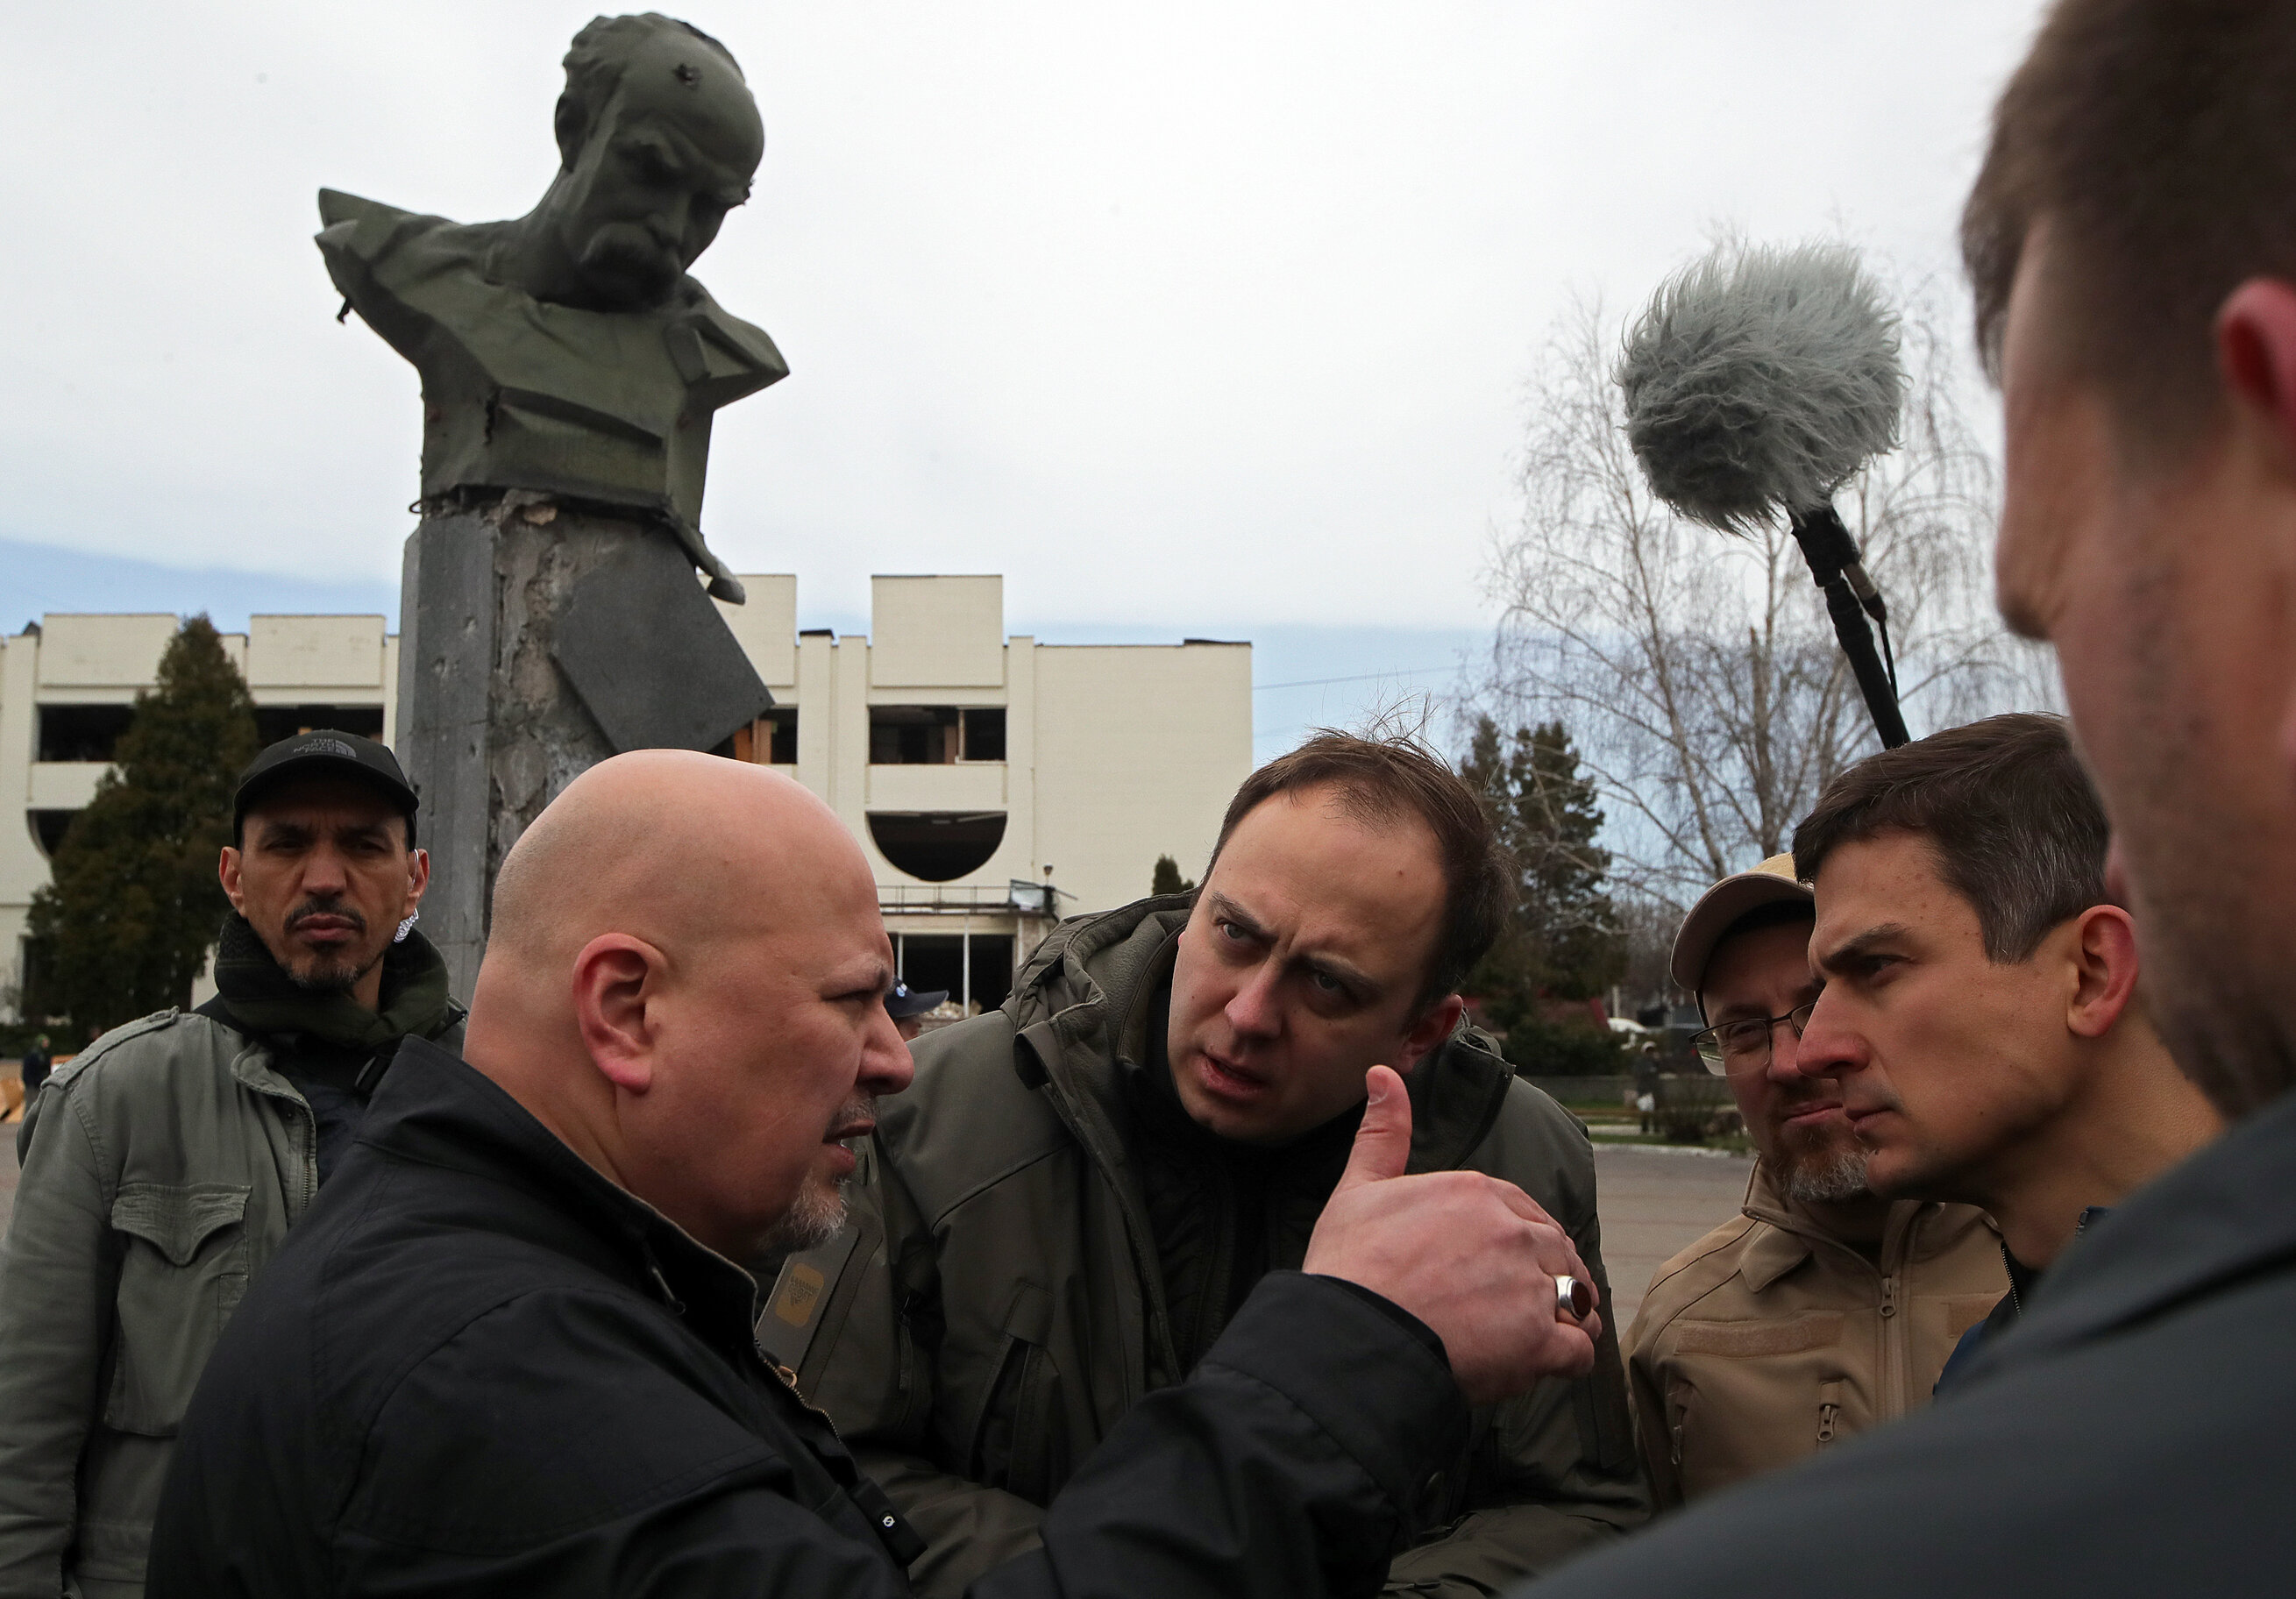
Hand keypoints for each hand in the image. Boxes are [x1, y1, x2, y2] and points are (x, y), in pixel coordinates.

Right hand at [1303, 1065, 1600, 1403]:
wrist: (1350, 1336)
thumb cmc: (1350, 1267)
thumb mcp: (1360, 1188)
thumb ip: (1383, 1132)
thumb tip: (1382, 1072)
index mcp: (1477, 1192)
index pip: (1527, 1212)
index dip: (1523, 1240)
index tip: (1508, 1263)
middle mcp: (1514, 1232)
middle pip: (1559, 1252)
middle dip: (1553, 1277)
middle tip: (1527, 1306)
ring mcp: (1531, 1286)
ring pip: (1578, 1297)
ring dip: (1568, 1316)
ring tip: (1543, 1336)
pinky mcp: (1539, 1341)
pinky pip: (1580, 1349)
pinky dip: (1571, 1358)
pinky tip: (1548, 1363)